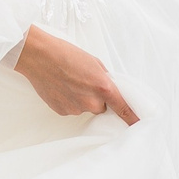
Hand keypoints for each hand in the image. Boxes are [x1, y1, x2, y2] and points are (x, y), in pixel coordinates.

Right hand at [15, 26, 138, 122]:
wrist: (39, 56)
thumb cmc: (66, 54)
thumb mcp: (93, 61)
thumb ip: (104, 78)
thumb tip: (109, 88)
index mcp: (103, 87)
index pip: (122, 108)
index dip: (132, 118)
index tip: (138, 125)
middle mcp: (91, 102)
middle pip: (101, 107)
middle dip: (97, 98)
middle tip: (84, 82)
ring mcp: (76, 108)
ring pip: (85, 108)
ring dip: (81, 98)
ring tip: (69, 82)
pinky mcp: (62, 111)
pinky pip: (72, 109)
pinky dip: (69, 101)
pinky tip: (61, 87)